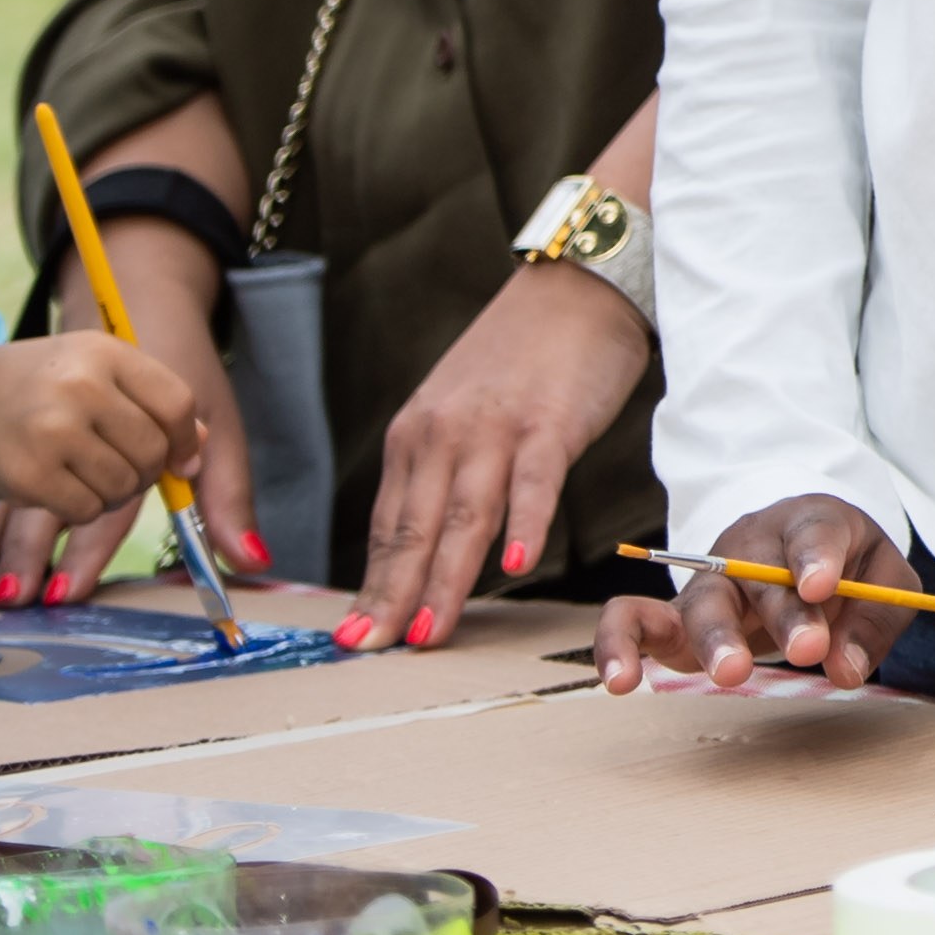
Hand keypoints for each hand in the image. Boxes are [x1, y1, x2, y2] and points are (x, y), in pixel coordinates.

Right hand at [0, 337, 199, 529]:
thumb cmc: (35, 384)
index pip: (178, 403)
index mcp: (106, 352)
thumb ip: (153, 400)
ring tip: (87, 475)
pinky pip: (86, 510)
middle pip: (153, 450)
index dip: (188, 439)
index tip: (183, 458)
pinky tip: (61, 488)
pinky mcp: (25, 473)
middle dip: (147, 471)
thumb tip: (201, 447)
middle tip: (122, 469)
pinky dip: (81, 508)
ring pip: (124, 485)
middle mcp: (81, 386)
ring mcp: (51, 430)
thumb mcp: (95, 369)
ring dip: (114, 493)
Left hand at [340, 263, 648, 649]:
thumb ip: (441, 468)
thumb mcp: (459, 408)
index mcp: (415, 436)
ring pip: (463, 517)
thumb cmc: (522, 356)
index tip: (358, 634)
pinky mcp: (550, 422)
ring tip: (430, 632)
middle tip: (377, 648)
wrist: (576, 287)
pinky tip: (519, 563)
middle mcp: (443, 434)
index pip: (389, 526)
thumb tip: (427, 541)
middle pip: (415, 530)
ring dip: (446, 580)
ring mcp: (496, 429)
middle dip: (394, 596)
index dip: (374, 584)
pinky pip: (535, 482)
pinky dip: (526, 523)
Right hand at [593, 496, 907, 691]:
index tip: (820, 585)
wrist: (796, 555)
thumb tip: (845, 670)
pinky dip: (619, 644)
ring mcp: (709, 581)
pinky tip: (621, 681)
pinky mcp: (672, 616)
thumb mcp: (883, 580)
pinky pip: (631, 618)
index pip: (813, 531)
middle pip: (761, 575)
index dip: (816, 557)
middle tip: (809, 649)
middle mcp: (752, 548)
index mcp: (810, 524)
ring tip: (734, 673)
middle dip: (786, 613)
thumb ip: (873, 621)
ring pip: (703, 600)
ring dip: (718, 637)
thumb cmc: (845, 565)